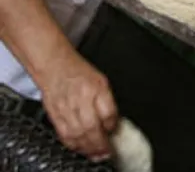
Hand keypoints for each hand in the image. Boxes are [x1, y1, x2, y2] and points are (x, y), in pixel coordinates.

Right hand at [37, 46, 118, 160]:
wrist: (55, 66)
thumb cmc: (79, 72)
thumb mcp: (101, 81)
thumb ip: (107, 101)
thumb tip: (114, 121)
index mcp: (97, 87)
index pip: (108, 112)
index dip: (113, 125)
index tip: (116, 132)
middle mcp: (81, 98)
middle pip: (92, 126)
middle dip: (101, 143)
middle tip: (107, 152)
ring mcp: (66, 107)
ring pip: (77, 134)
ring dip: (88, 148)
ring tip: (96, 154)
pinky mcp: (54, 114)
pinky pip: (64, 134)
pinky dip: (73, 145)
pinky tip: (80, 148)